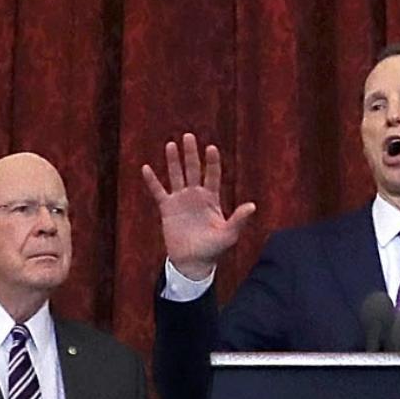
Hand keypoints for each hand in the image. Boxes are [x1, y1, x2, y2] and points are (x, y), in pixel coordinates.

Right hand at [143, 133, 254, 279]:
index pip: (213, 174)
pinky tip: (146, 168)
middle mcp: (196, 195)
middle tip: (189, 136)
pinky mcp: (167, 209)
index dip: (212, 162)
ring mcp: (181, 200)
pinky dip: (152, 181)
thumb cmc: (213, 249)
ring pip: (176, 175)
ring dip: (173, 161)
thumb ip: (239, 219)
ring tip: (171, 144)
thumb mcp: (229, 234)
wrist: (193, 262)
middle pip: (193, 169)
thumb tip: (253, 206)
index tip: (211, 148)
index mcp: (212, 198)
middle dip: (191, 153)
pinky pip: (158, 192)